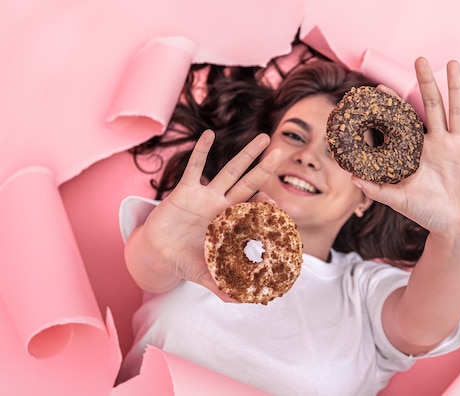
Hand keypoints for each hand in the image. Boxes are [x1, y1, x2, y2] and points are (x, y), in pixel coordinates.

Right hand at [133, 130, 280, 298]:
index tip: (278, 202)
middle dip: (265, 168)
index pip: (254, 211)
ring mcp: (206, 196)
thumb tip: (239, 301)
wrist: (158, 253)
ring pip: (230, 171)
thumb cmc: (185, 261)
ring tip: (263, 137)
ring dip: (246, 154)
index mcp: (230, 225)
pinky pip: (194, 168)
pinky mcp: (185, 191)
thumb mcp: (204, 274)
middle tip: (283, 150)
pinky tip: (209, 135)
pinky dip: (201, 152)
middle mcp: (223, 206)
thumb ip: (221, 286)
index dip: (267, 204)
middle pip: (249, 183)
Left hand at [353, 58, 459, 236]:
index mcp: (419, 150)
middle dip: (426, 83)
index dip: (393, 105)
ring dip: (457, 87)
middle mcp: (440, 142)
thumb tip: (351, 177)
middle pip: (432, 105)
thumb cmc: (428, 214)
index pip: (405, 121)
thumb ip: (376, 189)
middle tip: (419, 60)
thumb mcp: (399, 200)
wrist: (456, 228)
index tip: (379, 87)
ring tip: (453, 64)